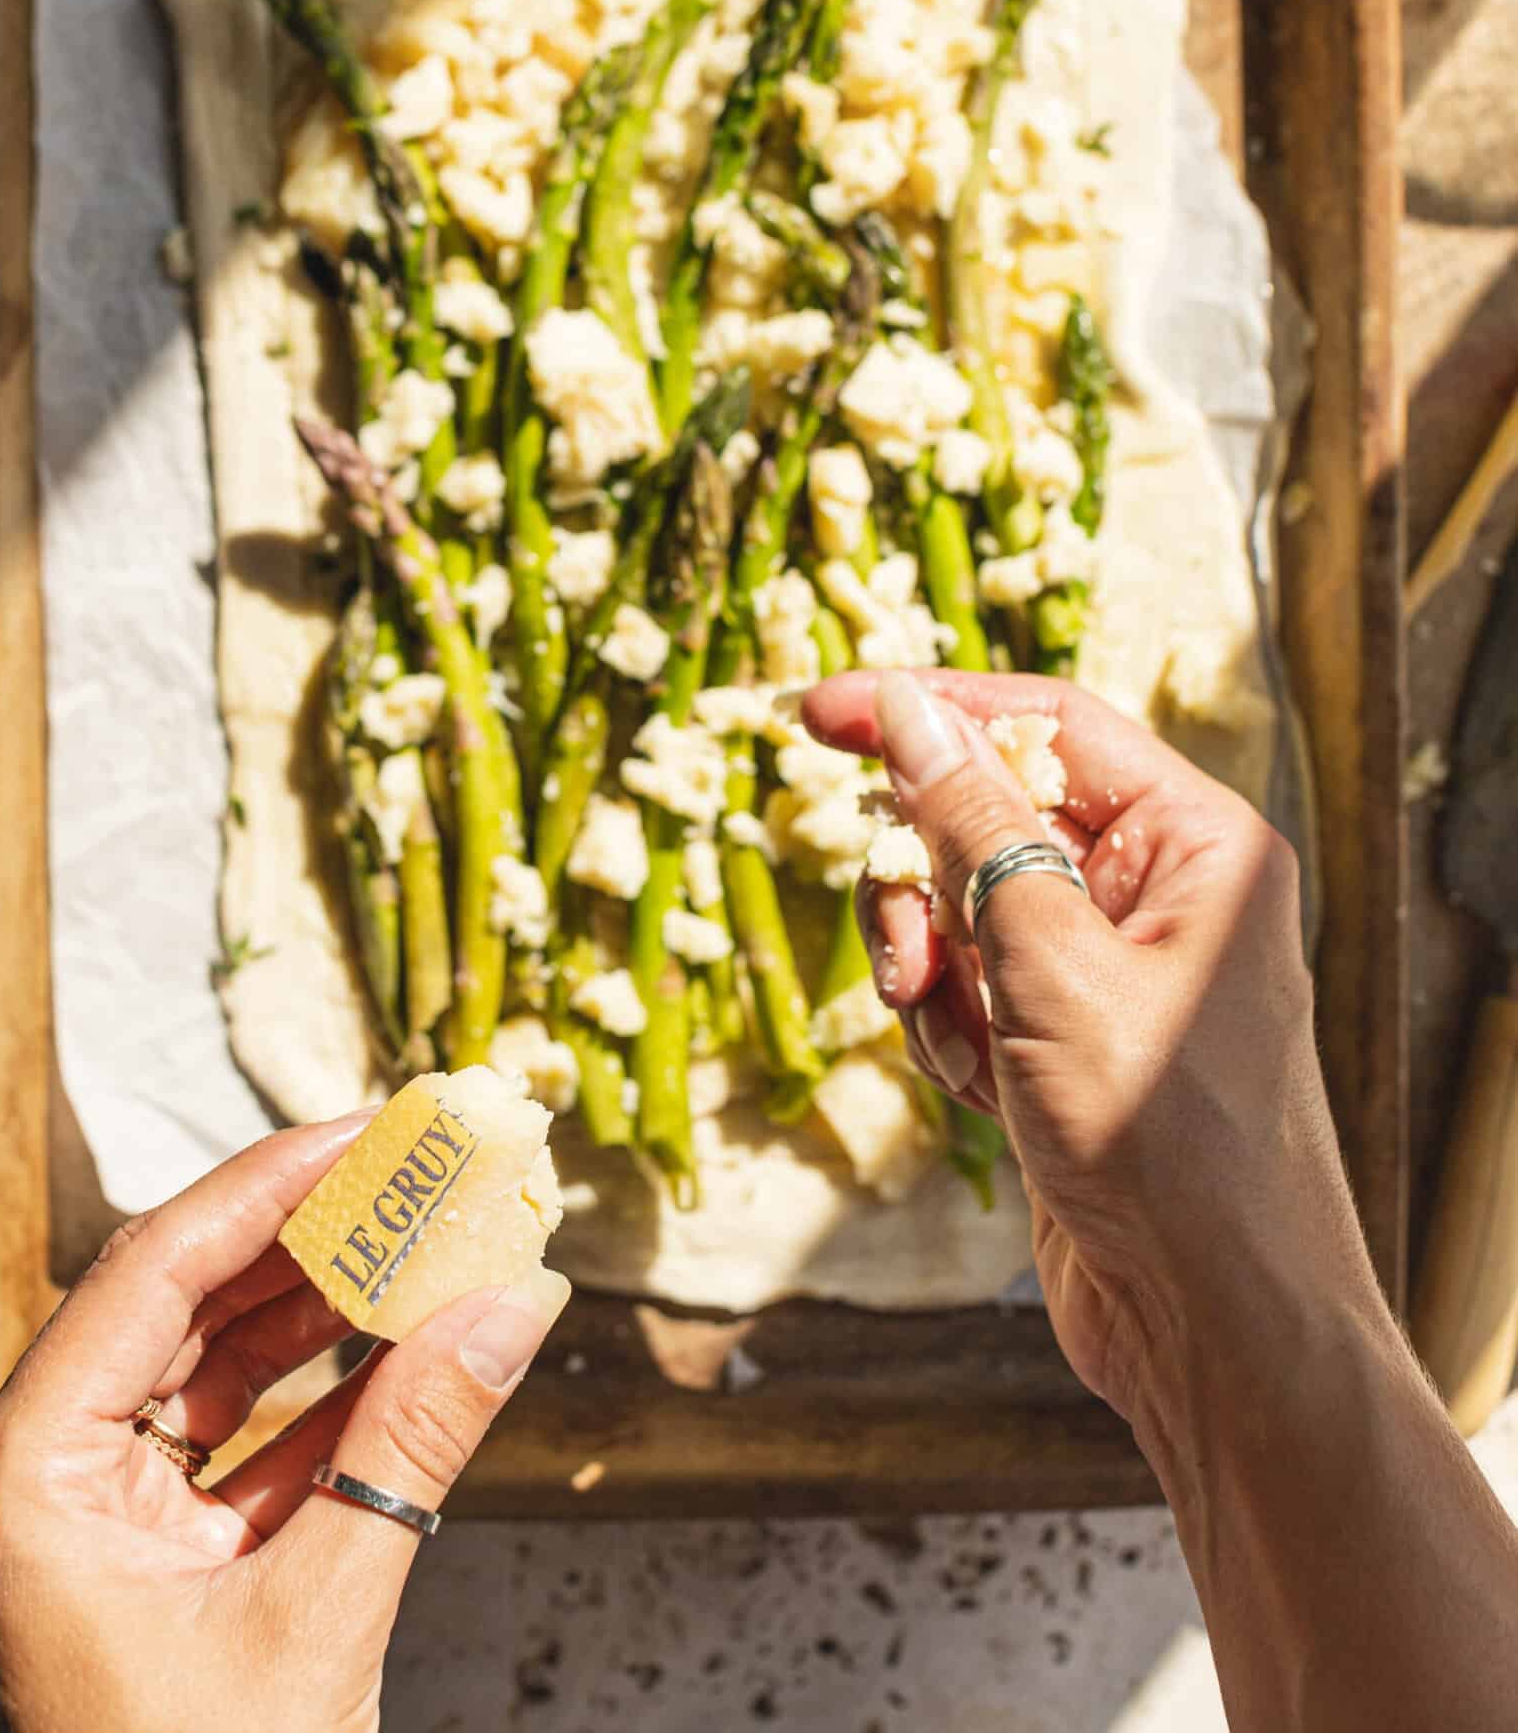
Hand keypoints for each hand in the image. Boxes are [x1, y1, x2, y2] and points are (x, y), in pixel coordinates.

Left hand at [0, 1113, 568, 1732]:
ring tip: (434, 1235)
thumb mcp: (322, 1616)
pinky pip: (240, 1442)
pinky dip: (330, 1396)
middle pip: (182, 1302)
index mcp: (25, 1480)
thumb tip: (515, 1301)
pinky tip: (414, 1341)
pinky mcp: (146, 1560)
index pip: (151, 1270)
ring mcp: (89, 1520)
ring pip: (216, 1365)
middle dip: (314, 1232)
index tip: (376, 1126)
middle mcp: (39, 1480)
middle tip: (422, 1162)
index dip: (273, 1183)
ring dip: (331, 1306)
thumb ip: (418, 1441)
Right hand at [804, 670, 1376, 1431]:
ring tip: (952, 1035)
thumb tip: (907, 708)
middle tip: (911, 953)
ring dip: (929, 966)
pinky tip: (977, 1092)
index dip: (931, 710)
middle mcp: (1161, 894)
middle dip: (928, 879)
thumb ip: (971, 824)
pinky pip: (969, 990)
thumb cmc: (1169, 1141)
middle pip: (992, 816)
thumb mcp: (1050, 961)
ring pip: (964, 908)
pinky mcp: (1068, 1042)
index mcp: (1195, 844)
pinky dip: (949, 1030)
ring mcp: (1112, 972)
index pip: (1047, 724)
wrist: (1216, 1328)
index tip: (819, 715)